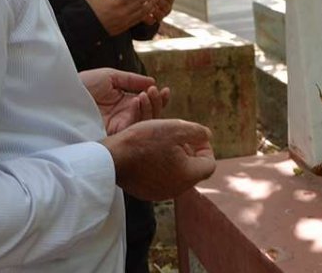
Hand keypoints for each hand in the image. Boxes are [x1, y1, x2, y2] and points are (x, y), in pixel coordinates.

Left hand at [80, 68, 170, 134]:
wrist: (64, 94)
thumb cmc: (83, 85)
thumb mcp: (110, 77)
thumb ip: (131, 80)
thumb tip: (152, 83)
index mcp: (124, 106)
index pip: (146, 106)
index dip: (158, 100)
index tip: (165, 90)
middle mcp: (123, 118)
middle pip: (149, 117)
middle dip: (158, 104)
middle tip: (159, 92)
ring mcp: (119, 128)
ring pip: (143, 124)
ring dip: (150, 108)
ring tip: (147, 93)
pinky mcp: (113, 136)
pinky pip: (131, 128)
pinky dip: (138, 114)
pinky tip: (138, 100)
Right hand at [83, 0, 156, 35]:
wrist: (81, 27)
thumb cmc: (87, 9)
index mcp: (115, 3)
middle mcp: (122, 13)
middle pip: (142, 1)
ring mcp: (124, 21)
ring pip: (143, 12)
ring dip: (151, 3)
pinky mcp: (124, 27)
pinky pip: (139, 20)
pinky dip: (146, 13)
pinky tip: (149, 8)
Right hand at [101, 119, 215, 200]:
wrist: (111, 157)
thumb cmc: (144, 141)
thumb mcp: (176, 128)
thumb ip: (198, 132)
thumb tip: (207, 136)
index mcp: (188, 176)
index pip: (209, 163)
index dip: (205, 147)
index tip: (192, 136)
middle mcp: (177, 189)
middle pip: (193, 169)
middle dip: (189, 151)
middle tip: (176, 137)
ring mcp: (161, 193)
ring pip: (177, 174)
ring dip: (175, 158)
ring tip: (162, 143)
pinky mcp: (146, 192)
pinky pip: (162, 178)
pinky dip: (161, 166)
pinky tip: (149, 153)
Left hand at [142, 0, 178, 26]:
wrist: (141, 4)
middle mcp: (167, 8)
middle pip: (166, 6)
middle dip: (158, 0)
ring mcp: (160, 16)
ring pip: (160, 14)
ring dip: (153, 8)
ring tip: (145, 3)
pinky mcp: (152, 22)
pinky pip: (152, 21)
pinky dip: (147, 16)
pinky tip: (141, 11)